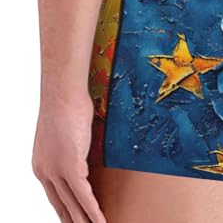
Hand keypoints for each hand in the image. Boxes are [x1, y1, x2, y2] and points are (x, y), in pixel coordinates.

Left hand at [32, 92, 105, 222]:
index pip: (54, 194)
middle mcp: (45, 171)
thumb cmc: (65, 104)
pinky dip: (93, 210)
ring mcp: (56, 170)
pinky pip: (84, 195)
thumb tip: (83, 149)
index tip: (72, 218)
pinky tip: (100, 219)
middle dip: (72, 219)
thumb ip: (72, 145)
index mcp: (42, 163)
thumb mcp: (66, 130)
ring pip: (72, 203)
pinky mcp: (71, 166)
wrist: (63, 94)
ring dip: (84, 220)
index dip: (64, 209)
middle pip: (61, 204)